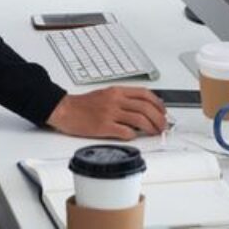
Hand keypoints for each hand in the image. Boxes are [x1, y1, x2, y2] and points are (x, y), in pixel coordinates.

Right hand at [46, 87, 166, 139]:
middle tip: (163, 125)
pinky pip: (125, 132)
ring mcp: (109, 113)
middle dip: (159, 118)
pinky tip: (134, 136)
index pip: (145, 94)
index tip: (163, 111)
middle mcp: (115, 100)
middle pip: (145, 107)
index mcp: (117, 91)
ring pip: (139, 120)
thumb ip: (123, 99)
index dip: (158, 103)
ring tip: (154, 132)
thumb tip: (142, 108)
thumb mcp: (106, 94)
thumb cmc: (83, 104)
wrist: (64, 109)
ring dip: (151, 128)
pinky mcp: (103, 127)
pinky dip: (133, 135)